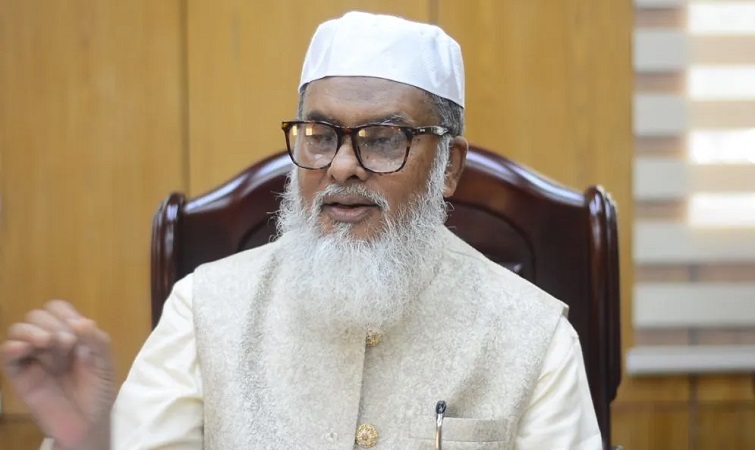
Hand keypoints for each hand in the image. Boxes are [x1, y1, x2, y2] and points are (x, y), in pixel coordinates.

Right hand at [1, 300, 114, 449]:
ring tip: (48, 342)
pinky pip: (7, 355)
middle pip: (37, 316)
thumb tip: (80, 322)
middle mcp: (49, 343)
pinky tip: (25, 348)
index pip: (57, 309)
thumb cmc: (98, 391)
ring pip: (19, 330)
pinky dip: (13, 346)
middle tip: (68, 343)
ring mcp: (33, 358)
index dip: (65, 313)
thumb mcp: (106, 363)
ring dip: (33, 330)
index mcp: (70, 335)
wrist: (88, 424)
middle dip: (53, 323)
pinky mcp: (19, 376)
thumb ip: (98, 341)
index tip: (78, 329)